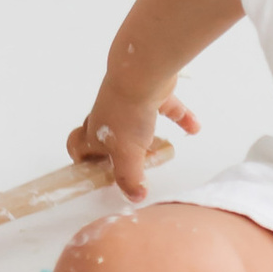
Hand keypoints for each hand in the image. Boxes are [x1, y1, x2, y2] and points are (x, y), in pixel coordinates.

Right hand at [66, 84, 196, 202]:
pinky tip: (194, 127)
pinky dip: (180, 117)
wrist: (143, 73)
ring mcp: (129, 101)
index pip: (78, 146)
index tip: (99, 172)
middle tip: (134, 165)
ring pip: (136, 122)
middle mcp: (109, 115)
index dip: (83, 160)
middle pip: (107, 135)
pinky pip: (166, 107)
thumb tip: (135, 198)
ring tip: (162, 150)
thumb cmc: (127, 115)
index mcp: (95, 131)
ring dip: (149, 136)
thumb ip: (130, 179)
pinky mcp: (151, 91)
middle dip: (119, 151)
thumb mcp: (126, 156)